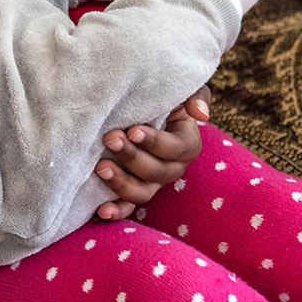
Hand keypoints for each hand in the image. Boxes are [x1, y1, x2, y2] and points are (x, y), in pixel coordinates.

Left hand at [93, 85, 209, 219]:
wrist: (136, 106)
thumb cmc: (161, 97)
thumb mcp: (180, 90)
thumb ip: (195, 95)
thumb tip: (200, 113)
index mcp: (186, 144)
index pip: (177, 148)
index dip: (155, 142)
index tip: (132, 130)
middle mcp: (171, 168)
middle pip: (156, 172)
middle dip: (132, 157)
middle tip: (110, 139)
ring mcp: (152, 183)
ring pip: (142, 193)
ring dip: (121, 183)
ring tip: (101, 167)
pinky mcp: (131, 191)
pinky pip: (127, 207)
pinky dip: (116, 211)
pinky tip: (101, 210)